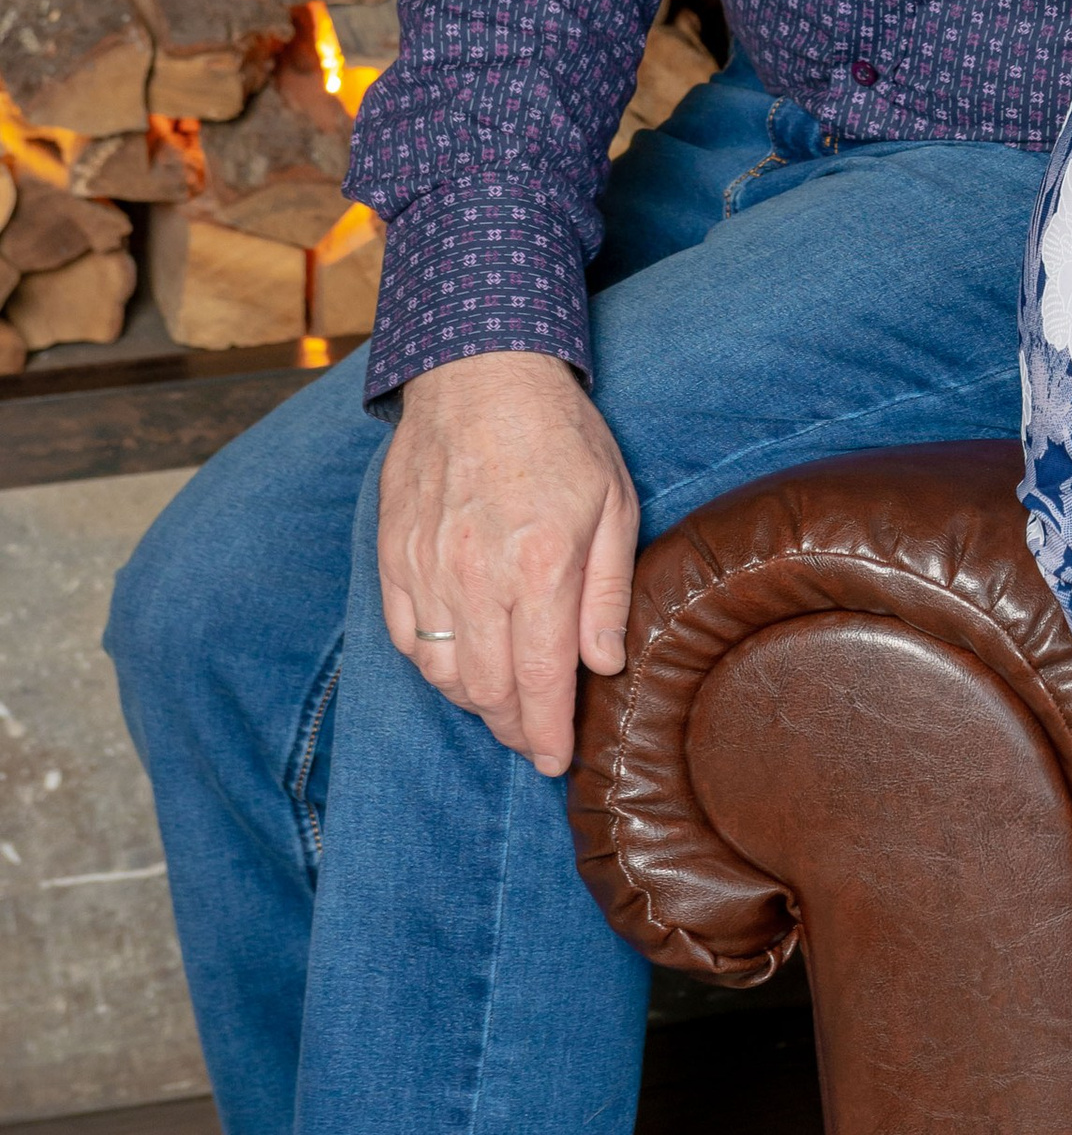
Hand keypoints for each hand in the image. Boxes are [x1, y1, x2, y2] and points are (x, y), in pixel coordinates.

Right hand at [378, 350, 639, 777]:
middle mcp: (478, 576)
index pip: (540, 682)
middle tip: (536, 741)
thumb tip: (604, 665)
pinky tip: (460, 663)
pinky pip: (406, 638)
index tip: (558, 762)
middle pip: (489, 692)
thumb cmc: (560, 434)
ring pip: (444, 673)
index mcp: (541, 566)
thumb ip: (606, 591)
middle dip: (515, 730)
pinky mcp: (395, 556)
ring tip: (503, 704)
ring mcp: (428, 568)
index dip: (549, 735)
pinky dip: (434, 665)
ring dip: (474, 703)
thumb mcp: (613, 502)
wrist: (479, 372)